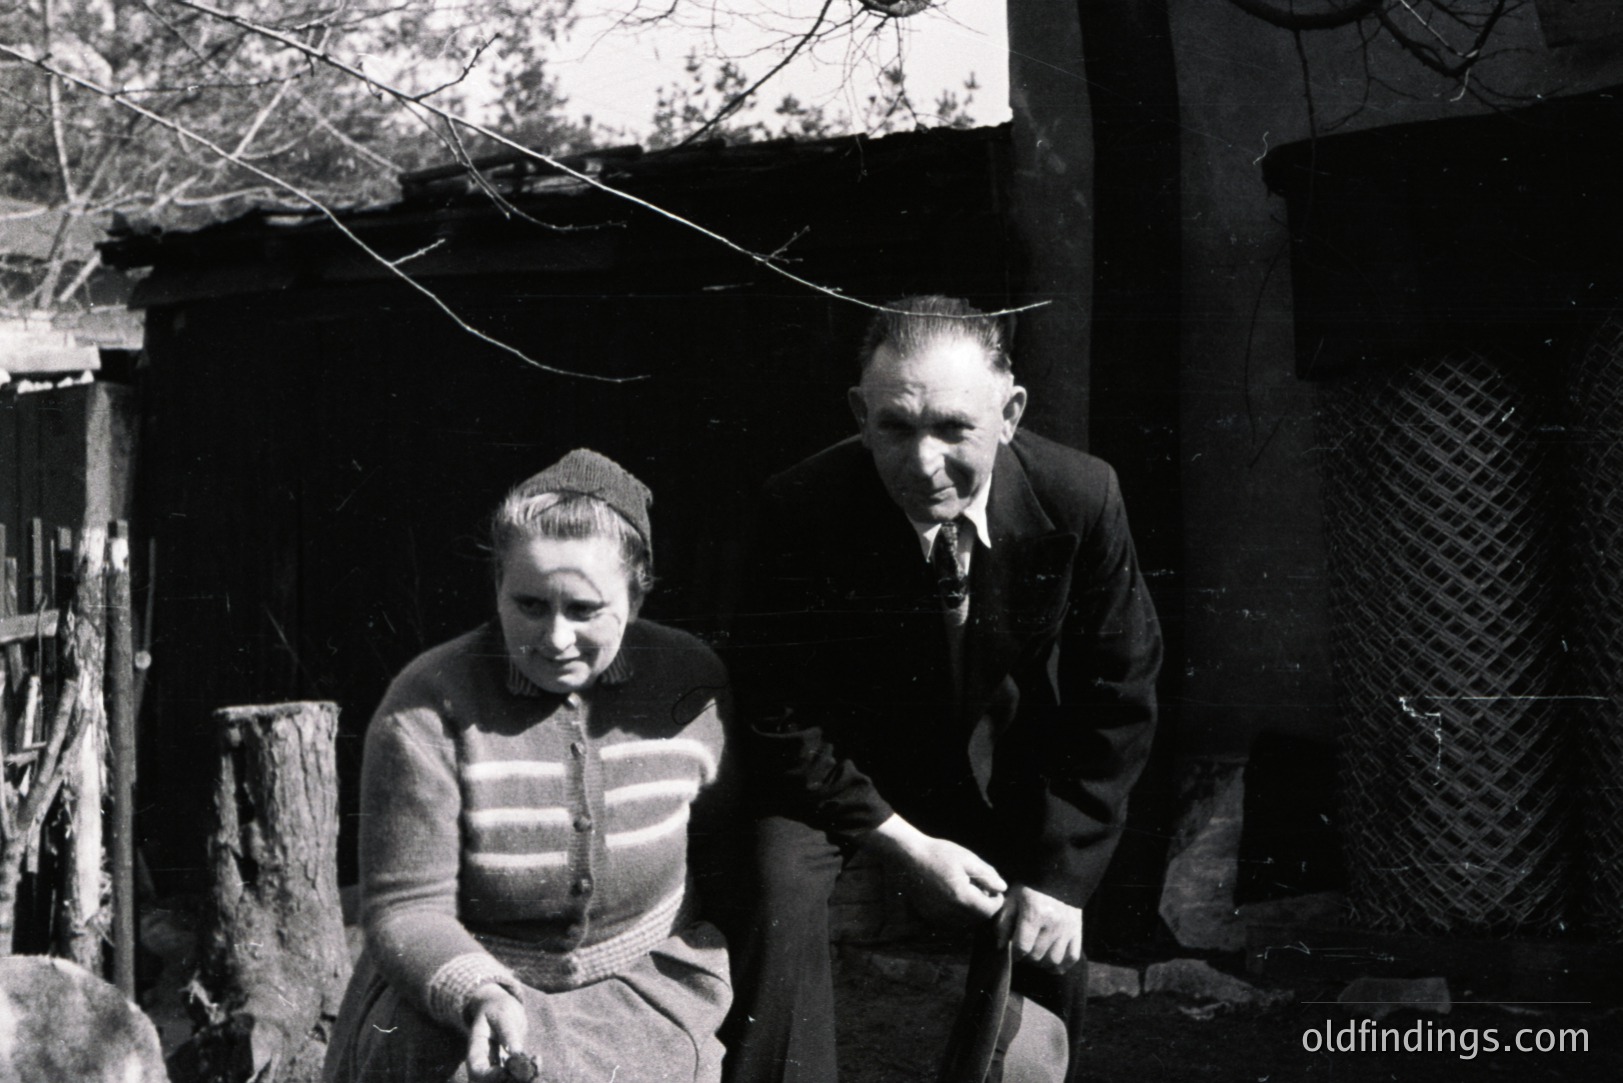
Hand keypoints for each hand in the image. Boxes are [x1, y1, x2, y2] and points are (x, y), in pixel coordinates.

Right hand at [464, 984, 527, 1082]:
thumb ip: (508, 1033)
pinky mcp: (510, 1067)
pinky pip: (519, 1075)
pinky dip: (530, 1071)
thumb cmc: (497, 1008)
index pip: (477, 1070)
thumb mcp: (502, 1015)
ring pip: (507, 1080)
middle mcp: (485, 1063)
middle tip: (528, 1069)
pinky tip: (537, 1058)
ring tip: (535, 1062)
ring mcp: (497, 1067)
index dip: (489, 1076)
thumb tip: (516, 1052)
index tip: (507, 1073)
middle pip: (493, 1080)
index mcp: (476, 1050)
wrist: (499, 1009)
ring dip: (523, 1077)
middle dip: (510, 1079)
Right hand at [869, 814, 1006, 921]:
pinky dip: (956, 912)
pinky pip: (950, 921)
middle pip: (977, 918)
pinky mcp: (928, 915)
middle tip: (979, 886)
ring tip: (965, 889)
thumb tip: (1002, 888)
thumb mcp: (968, 859)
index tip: (993, 888)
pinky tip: (952, 894)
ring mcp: (937, 915)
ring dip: (970, 910)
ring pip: (964, 922)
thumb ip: (987, 875)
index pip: (989, 911)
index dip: (996, 901)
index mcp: (962, 898)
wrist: (909, 855)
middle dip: (983, 905)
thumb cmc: (939, 853)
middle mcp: (950, 912)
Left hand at [994, 885, 1082, 972]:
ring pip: (1053, 960)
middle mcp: (1052, 924)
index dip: (1015, 953)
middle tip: (1024, 950)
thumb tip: (1000, 946)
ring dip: (1042, 962)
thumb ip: (1004, 922)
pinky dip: (1062, 965)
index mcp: (1034, 914)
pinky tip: (1052, 962)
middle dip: (1026, 957)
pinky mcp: (1077, 931)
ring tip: (1037, 955)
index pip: (1022, 947)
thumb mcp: (1012, 899)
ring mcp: (1066, 929)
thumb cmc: (1030, 888)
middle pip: (1036, 956)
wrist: (1058, 875)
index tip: (1013, 949)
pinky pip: (1072, 957)